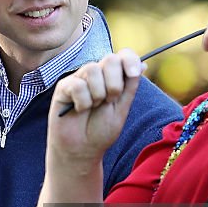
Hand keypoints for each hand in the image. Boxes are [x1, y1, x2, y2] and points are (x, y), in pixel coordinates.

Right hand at [49, 49, 143, 167]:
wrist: (82, 149)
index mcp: (113, 77)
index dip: (129, 59)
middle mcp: (97, 75)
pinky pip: (77, 85)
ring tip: (93, 108)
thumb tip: (143, 63)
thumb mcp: (122, 109)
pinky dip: (83, 102)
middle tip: (109, 101)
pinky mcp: (64, 87)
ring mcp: (80, 79)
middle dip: (114, 83)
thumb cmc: (101, 131)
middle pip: (109, 59)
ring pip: (92, 69)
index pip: (123, 56)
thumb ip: (130, 86)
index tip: (133, 73)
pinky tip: (79, 110)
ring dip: (98, 94)